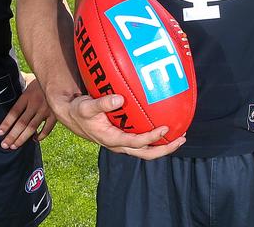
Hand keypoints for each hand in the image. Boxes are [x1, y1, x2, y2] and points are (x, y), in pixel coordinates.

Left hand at [0, 74, 55, 148]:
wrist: (62, 76)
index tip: (0, 132)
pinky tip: (34, 139)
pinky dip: (41, 135)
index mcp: (27, 96)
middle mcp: (35, 104)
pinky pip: (47, 128)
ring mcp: (46, 110)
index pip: (14, 112)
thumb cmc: (43, 78)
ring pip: (32, 127)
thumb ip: (20, 80)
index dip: (6, 123)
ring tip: (14, 146)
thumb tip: (8, 78)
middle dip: (12, 135)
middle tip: (4, 145)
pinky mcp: (55, 114)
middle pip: (21, 123)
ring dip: (22, 138)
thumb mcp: (29, 77)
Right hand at [52, 92, 184, 159]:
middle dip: (165, 148)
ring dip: (163, 145)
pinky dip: (155, 138)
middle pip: (146, 153)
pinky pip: (142, 142)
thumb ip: (102, 103)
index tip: (165, 128)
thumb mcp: (86, 106)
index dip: (151, 138)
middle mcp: (119, 144)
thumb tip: (119, 98)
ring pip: (146, 150)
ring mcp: (122, 142)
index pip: (136, 143)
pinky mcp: (123, 137)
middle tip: (181, 139)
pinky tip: (165, 127)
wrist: (72, 115)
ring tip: (180, 136)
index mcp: (112, 139)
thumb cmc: (79, 110)